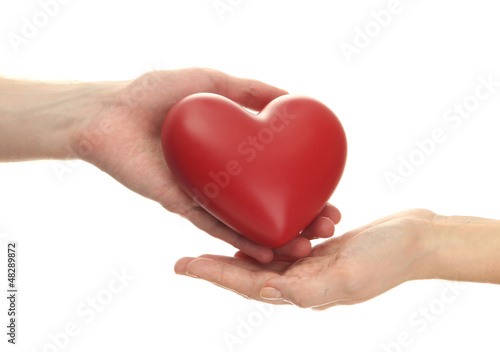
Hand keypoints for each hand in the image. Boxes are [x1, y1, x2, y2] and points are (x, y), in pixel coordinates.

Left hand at [69, 68, 339, 261]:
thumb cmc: (155, 92)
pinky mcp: (180, 204)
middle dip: (299, 218)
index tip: (331, 197)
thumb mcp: (213, 82)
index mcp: (233, 152)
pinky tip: (263, 252)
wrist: (108, 110)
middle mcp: (222, 177)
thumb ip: (251, 89)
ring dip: (274, 237)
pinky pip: (212, 225)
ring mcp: (202, 193)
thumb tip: (292, 96)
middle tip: (327, 228)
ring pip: (244, 220)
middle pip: (266, 202)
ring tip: (303, 247)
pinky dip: (237, 239)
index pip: (277, 173)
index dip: (305, 187)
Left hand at [175, 209, 436, 308]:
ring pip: (265, 255)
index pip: (247, 283)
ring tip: (214, 235)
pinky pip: (288, 239)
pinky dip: (271, 230)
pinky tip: (257, 218)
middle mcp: (302, 279)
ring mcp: (312, 264)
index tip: (182, 265)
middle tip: (185, 257)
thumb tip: (266, 291)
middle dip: (216, 264)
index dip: (213, 275)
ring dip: (240, 246)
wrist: (419, 240)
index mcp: (303, 291)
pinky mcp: (323, 246)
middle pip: (248, 272)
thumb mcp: (350, 277)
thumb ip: (308, 290)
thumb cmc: (389, 260)